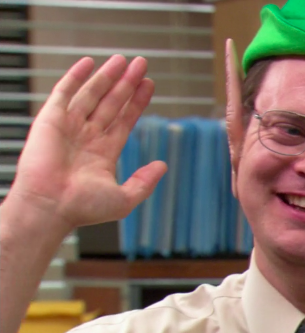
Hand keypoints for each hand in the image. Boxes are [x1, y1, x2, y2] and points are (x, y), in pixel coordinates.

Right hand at [8, 55, 166, 233]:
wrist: (50, 206)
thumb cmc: (82, 208)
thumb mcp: (124, 198)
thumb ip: (145, 182)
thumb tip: (162, 165)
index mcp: (103, 153)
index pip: (125, 120)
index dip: (137, 102)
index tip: (149, 84)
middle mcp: (87, 137)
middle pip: (112, 102)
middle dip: (127, 83)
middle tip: (142, 64)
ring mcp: (69, 127)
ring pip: (92, 94)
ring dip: (107, 76)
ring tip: (123, 60)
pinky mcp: (50, 120)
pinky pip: (64, 92)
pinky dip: (76, 76)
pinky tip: (89, 62)